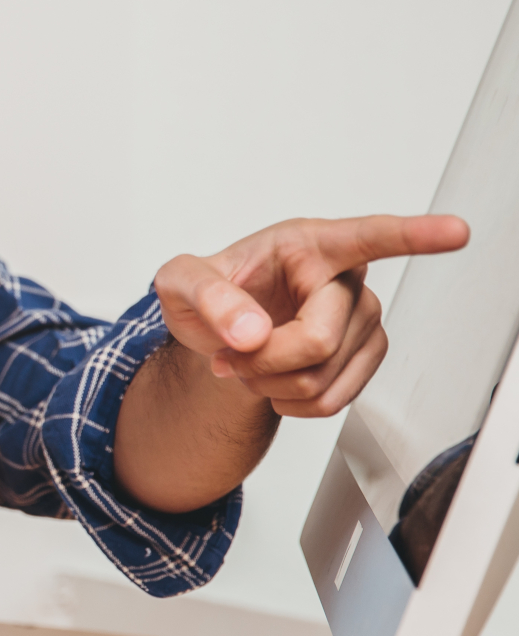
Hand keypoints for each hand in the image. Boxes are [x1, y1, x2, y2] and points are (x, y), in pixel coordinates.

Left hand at [153, 214, 467, 416]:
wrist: (218, 329)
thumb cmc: (209, 292)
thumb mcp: (180, 282)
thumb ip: (205, 296)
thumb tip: (249, 332)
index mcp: (307, 243)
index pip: (367, 236)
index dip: (414, 235)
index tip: (455, 232)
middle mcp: (345, 278)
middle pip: (317, 339)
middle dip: (262, 360)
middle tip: (230, 353)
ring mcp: (361, 319)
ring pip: (322, 378)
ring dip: (270, 384)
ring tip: (249, 361)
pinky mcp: (364, 356)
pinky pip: (331, 402)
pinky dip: (289, 403)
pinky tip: (273, 380)